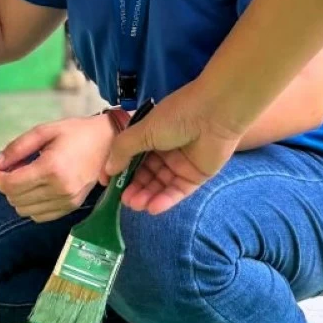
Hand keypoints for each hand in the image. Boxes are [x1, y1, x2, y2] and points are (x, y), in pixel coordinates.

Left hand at [0, 115, 115, 223]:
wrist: (109, 142)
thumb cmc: (76, 133)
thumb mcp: (44, 131)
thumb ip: (17, 147)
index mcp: (52, 168)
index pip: (11, 185)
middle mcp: (60, 189)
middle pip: (15, 199)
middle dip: (7, 184)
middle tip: (14, 168)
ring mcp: (67, 201)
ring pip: (24, 211)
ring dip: (18, 196)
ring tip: (27, 177)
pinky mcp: (71, 207)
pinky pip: (39, 216)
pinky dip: (32, 205)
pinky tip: (38, 188)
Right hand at [104, 82, 241, 214]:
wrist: (215, 114)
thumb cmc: (176, 117)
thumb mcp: (143, 131)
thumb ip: (123, 150)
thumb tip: (107, 169)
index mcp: (152, 135)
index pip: (132, 157)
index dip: (120, 170)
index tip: (108, 184)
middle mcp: (165, 150)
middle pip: (146, 174)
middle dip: (134, 187)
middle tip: (124, 201)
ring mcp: (181, 164)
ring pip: (160, 185)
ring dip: (147, 195)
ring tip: (135, 205)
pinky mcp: (196, 176)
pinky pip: (178, 191)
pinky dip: (165, 200)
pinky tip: (153, 208)